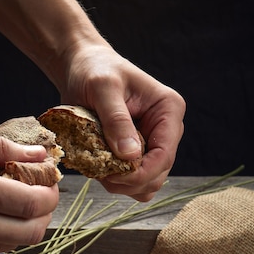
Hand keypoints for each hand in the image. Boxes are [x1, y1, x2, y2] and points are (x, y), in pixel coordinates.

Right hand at [0, 120, 58, 253]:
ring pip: (12, 244)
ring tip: (13, 202)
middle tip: (42, 196)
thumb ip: (1, 147)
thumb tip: (41, 155)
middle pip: (31, 232)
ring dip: (22, 224)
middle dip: (44, 214)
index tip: (52, 183)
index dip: (50, 195)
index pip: (32, 204)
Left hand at [60, 43, 185, 201]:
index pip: (164, 155)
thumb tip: (130, 156)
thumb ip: (116, 120)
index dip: (140, 173)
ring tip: (99, 169)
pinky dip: (119, 182)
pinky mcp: (141, 153)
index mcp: (168, 109)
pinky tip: (101, 169)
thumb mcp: (102, 89)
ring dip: (124, 185)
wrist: (84, 68)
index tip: (112, 176)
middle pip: (158, 173)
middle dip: (130, 181)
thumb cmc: (93, 71)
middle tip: (100, 173)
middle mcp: (168, 129)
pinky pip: (136, 181)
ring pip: (148, 183)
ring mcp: (155, 143)